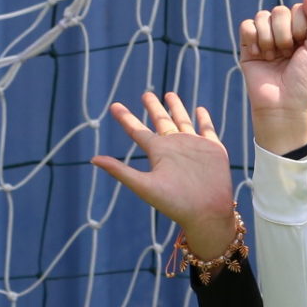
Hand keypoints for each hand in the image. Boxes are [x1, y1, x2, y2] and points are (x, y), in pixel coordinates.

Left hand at [91, 91, 238, 256]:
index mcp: (157, 152)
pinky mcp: (213, 149)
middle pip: (161, 121)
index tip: (114, 106)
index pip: (137, 131)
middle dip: (153, 107)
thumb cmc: (175, 203)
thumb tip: (93, 159)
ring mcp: (194, 146)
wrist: (207, 213)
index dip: (125, 118)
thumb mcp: (144, 186)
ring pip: (183, 121)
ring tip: (169, 94)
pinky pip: (207, 129)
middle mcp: (174, 147)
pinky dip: (203, 119)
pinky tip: (200, 109)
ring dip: (176, 108)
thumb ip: (120, 171)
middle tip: (146, 93)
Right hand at [236, 0, 306, 155]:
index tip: (302, 47)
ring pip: (262, 16)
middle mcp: (283, 33)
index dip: (300, 26)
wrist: (282, 106)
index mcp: (302, 33)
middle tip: (287, 55)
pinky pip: (247, 25)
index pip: (298, 9)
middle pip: (279, 11)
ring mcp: (264, 38)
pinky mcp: (247, 46)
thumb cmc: (304, 82)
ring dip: (269, 39)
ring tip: (273, 58)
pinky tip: (259, 55)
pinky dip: (253, 39)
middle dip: (284, 34)